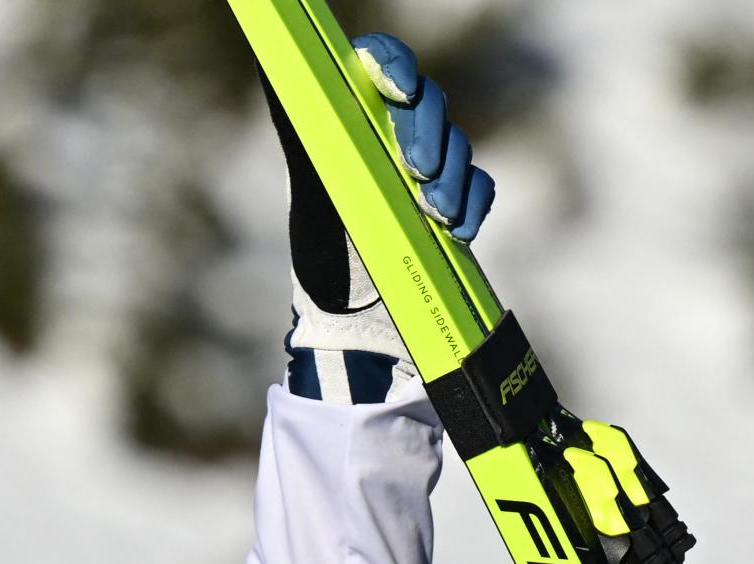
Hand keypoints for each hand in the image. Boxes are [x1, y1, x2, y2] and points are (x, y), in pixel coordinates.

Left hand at [274, 33, 498, 396]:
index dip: (394, 65)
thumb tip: (274, 72)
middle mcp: (398, 134)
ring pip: (457, 146)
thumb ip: (300, 128)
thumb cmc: (322, 240)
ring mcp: (430, 167)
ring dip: (450, 177)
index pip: (382, 64)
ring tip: (433, 213)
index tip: (396, 91)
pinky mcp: (455, 201)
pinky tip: (456, 230)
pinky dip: (472, 205)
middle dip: (427, 134)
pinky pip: (479, 187)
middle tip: (416, 170)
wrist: (347, 309)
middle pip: (428, 105)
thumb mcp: (310, 182)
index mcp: (360, 116)